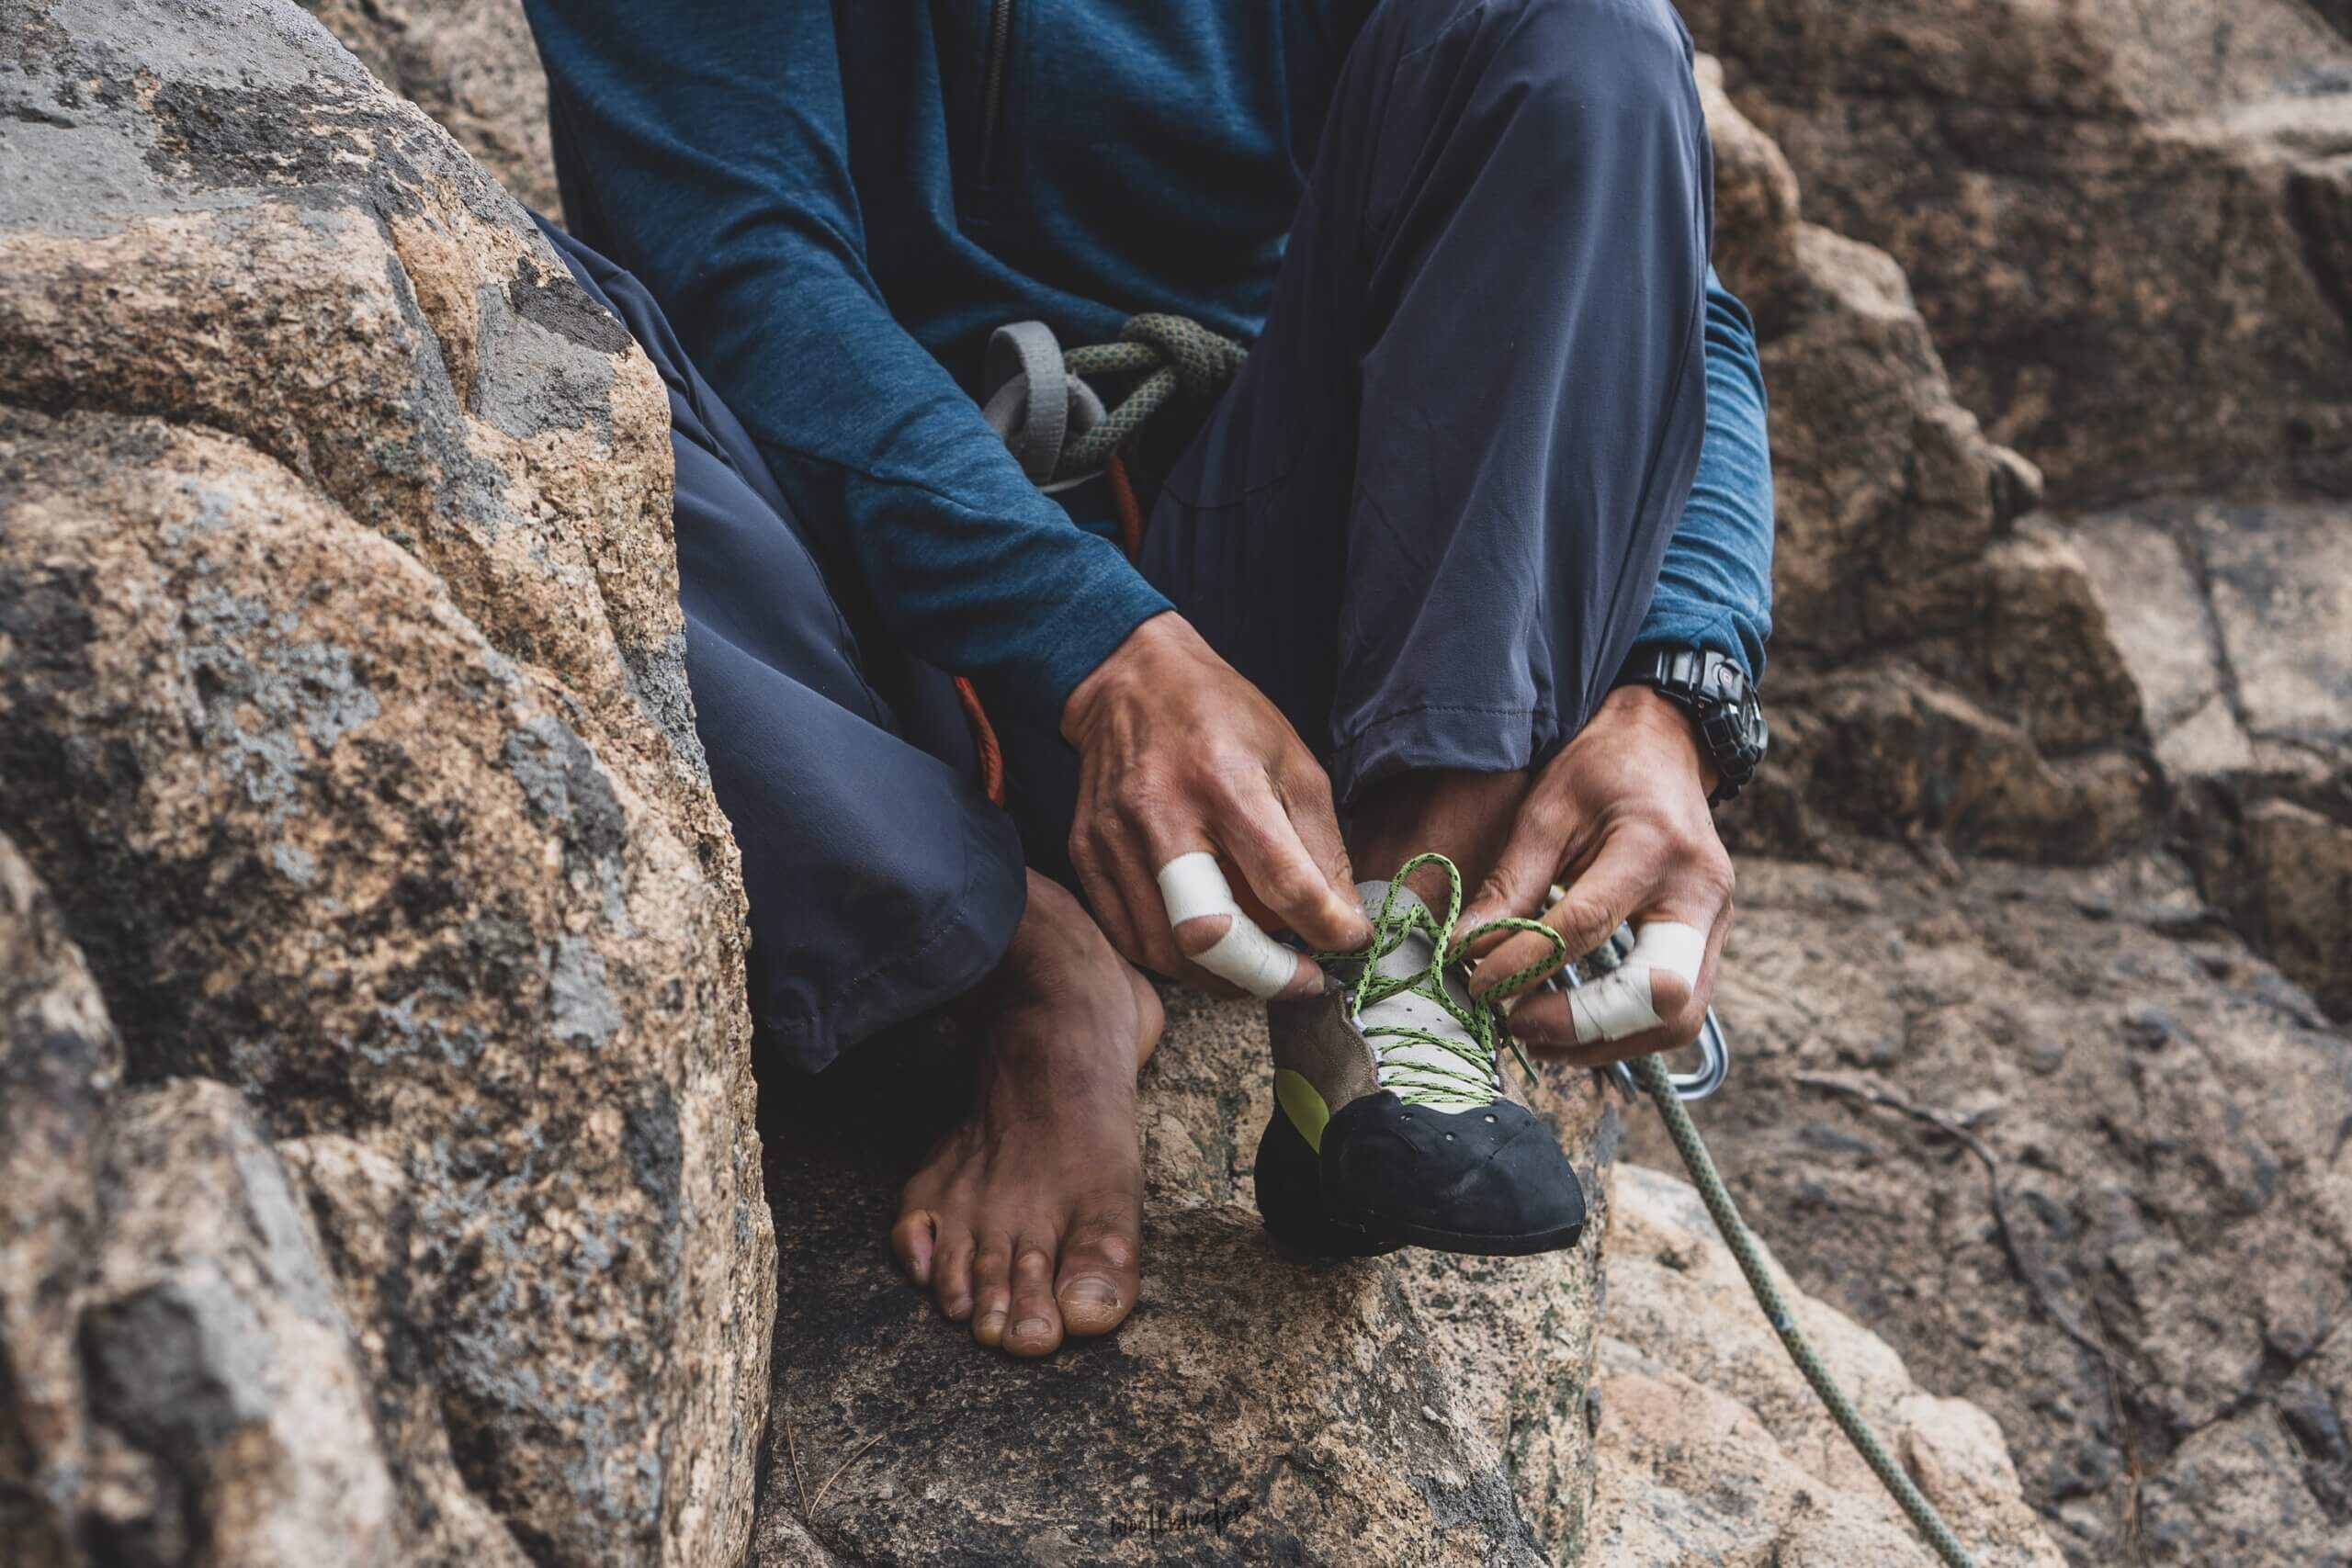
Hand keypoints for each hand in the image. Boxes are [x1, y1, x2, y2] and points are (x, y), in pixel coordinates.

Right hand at [1061, 613, 1370, 993]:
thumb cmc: (1221, 715)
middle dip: (1264, 973)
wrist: (1129, 680)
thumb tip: (1342, 918)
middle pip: (1207, 933)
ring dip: (1222, 977)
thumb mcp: (1291, 760)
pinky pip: (1129, 937)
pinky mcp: (1086, 855)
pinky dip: (1174, 961)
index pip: (1281, 880)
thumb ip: (1320, 844)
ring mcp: (1114, 839)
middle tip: (1301, 979)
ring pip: (1165, 950)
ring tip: (1258, 966)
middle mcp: (1162, 814)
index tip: (1349, 940)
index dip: (1325, 926)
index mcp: (1224, 782)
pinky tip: (1207, 951)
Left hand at [1457, 685, 1733, 1065]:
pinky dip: (1624, 1032)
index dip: (1527, 964)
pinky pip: (1679, 1012)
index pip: (1587, 926)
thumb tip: (1465, 952)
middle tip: (1516, 1023)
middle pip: (1659, 994)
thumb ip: (1511, 884)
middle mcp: (1701, 892)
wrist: (1665, 748)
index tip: (1479, 983)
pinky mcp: (1711, 942)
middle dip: (1584, 1025)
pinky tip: (1571, 1029)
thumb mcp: (1546, 811)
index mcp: (1655, 846)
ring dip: (1605, 1043)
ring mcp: (1716, 922)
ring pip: (1677, 1020)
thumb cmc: (1601, 771)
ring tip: (1536, 1035)